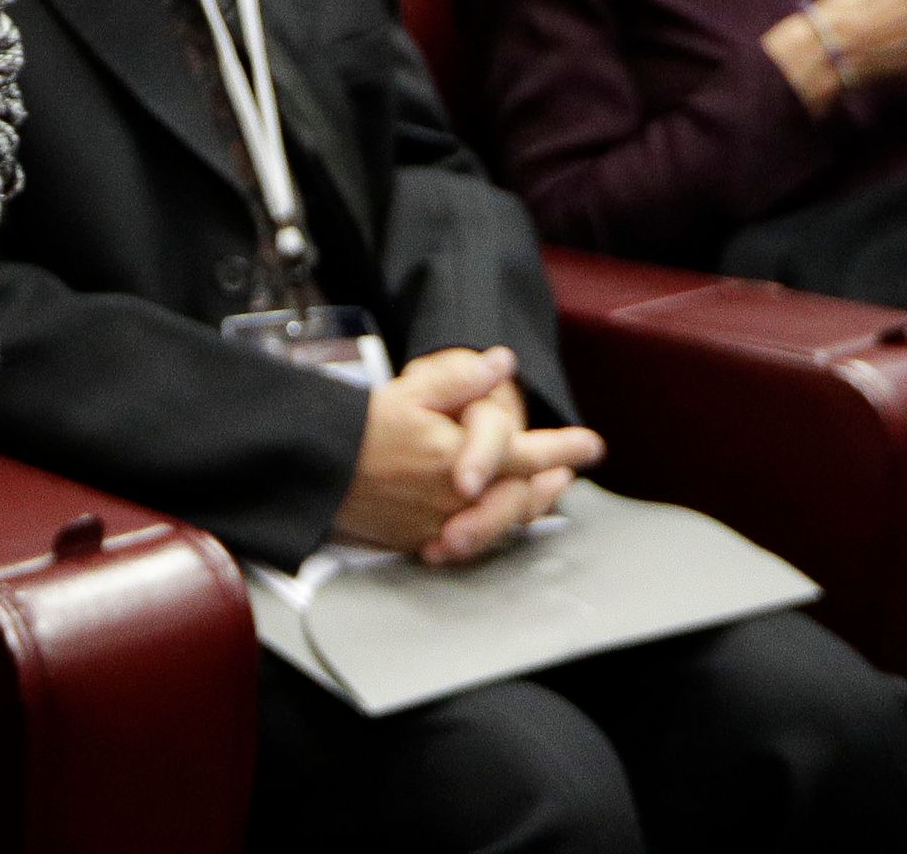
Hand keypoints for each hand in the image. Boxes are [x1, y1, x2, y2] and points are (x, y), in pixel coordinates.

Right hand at [336, 348, 602, 563]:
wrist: (314, 472)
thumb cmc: (358, 430)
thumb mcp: (410, 392)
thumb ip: (459, 380)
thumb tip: (500, 363)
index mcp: (462, 459)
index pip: (529, 455)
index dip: (565, 450)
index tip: (592, 446)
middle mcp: (458, 500)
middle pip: (521, 499)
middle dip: (548, 484)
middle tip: (565, 474)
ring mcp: (440, 526)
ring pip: (499, 524)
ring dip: (524, 507)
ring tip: (539, 494)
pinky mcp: (419, 542)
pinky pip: (467, 539)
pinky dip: (487, 525)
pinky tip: (487, 516)